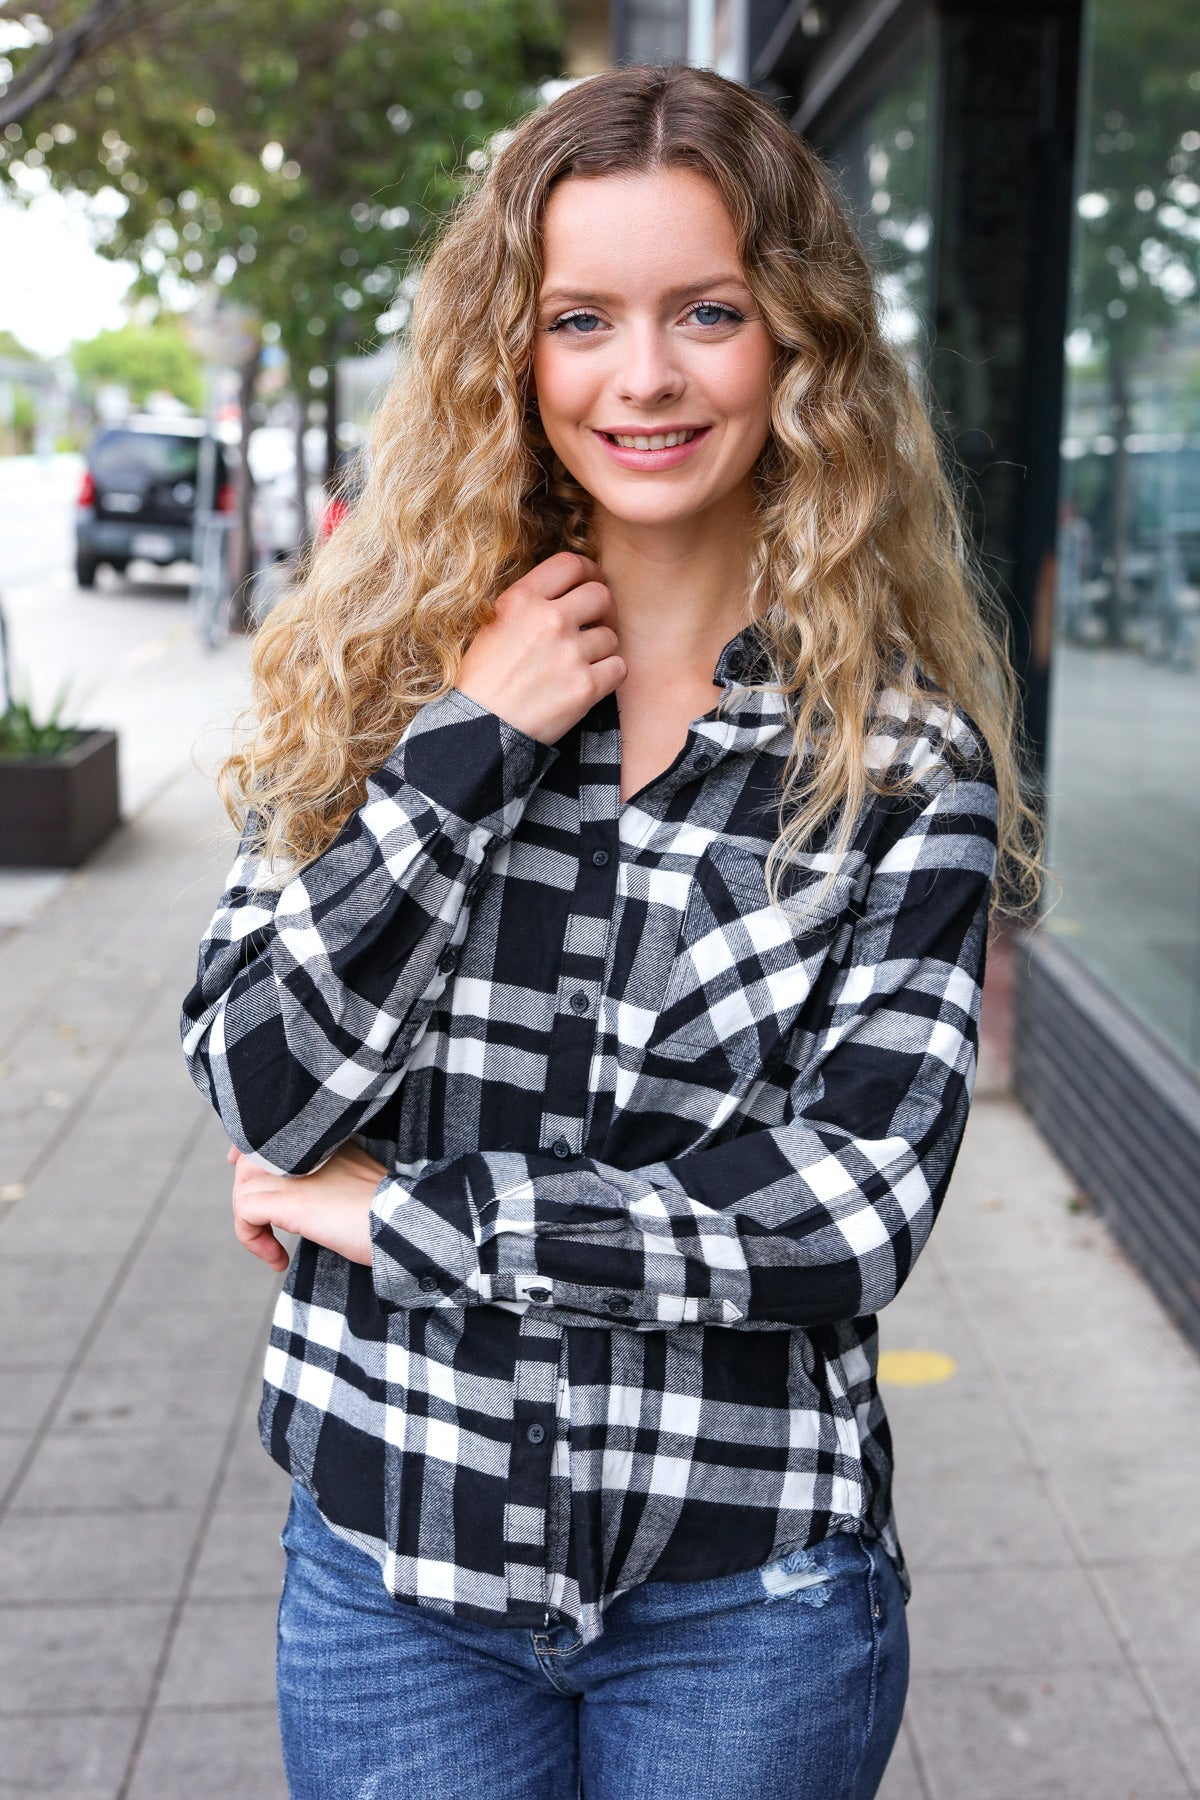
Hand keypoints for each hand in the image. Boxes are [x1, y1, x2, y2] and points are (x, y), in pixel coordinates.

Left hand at [227, 1139, 388, 1271]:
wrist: (403, 1224)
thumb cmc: (389, 1214)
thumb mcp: (355, 1184)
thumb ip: (328, 1177)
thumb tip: (303, 1199)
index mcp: (325, 1140)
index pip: (270, 1133)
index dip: (248, 1153)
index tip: (241, 1171)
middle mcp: (307, 1147)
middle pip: (250, 1160)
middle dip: (247, 1196)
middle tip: (265, 1231)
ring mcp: (296, 1172)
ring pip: (243, 1185)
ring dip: (250, 1222)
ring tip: (272, 1248)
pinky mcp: (290, 1200)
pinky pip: (245, 1211)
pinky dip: (252, 1238)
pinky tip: (278, 1258)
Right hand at [455, 551, 626, 743]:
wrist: (481, 729)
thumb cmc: (483, 679)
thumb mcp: (493, 625)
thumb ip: (528, 603)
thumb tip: (563, 591)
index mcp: (522, 599)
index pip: (570, 564)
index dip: (589, 570)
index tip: (591, 582)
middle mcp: (549, 620)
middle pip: (601, 595)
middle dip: (603, 608)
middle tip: (597, 622)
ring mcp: (570, 653)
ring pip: (610, 635)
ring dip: (602, 647)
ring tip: (583, 661)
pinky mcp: (586, 686)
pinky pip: (618, 667)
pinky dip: (609, 674)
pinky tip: (591, 680)